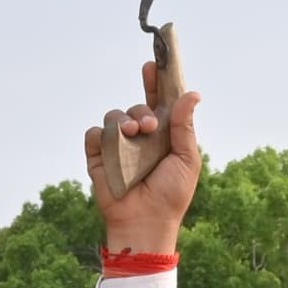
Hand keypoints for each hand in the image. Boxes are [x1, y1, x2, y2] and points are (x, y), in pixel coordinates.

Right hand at [86, 68, 203, 255]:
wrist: (146, 222)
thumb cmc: (171, 194)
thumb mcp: (186, 158)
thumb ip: (185, 125)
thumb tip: (193, 93)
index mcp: (162, 135)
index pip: (157, 101)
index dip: (155, 82)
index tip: (154, 65)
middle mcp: (139, 137)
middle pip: (136, 107)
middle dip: (142, 109)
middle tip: (149, 123)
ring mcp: (118, 147)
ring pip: (114, 117)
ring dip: (123, 121)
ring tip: (133, 134)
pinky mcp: (98, 158)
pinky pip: (94, 135)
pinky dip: (101, 136)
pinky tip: (112, 143)